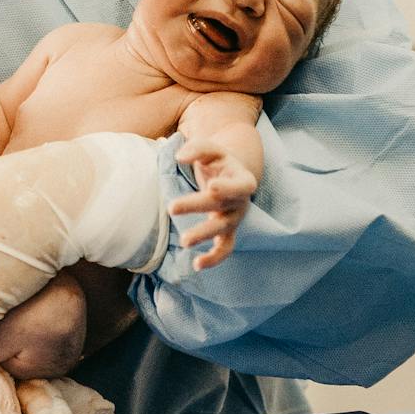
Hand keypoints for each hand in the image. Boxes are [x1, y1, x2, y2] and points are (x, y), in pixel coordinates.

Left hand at [170, 142, 257, 269]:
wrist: (229, 175)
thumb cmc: (218, 161)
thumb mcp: (212, 149)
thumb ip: (198, 148)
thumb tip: (180, 157)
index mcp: (243, 180)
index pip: (240, 186)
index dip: (227, 187)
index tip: (211, 187)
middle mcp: (241, 202)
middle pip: (220, 206)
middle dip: (196, 206)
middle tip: (171, 207)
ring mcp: (235, 220)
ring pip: (222, 231)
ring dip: (203, 235)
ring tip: (184, 241)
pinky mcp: (228, 233)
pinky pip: (224, 249)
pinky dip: (213, 259)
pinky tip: (196, 265)